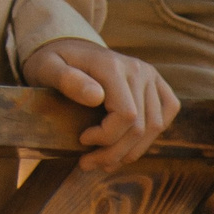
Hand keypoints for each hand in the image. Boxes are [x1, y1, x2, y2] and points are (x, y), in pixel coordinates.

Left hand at [24, 38, 179, 171]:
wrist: (68, 49)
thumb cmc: (53, 63)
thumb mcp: (47, 68)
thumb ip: (66, 80)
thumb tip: (97, 96)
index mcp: (113, 65)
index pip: (126, 115)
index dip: (106, 137)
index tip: (81, 140)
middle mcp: (138, 69)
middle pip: (141, 126)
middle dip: (114, 153)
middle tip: (87, 163)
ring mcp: (151, 75)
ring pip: (155, 126)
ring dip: (131, 152)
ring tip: (105, 161)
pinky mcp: (157, 83)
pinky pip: (167, 114)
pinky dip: (150, 136)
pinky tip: (126, 144)